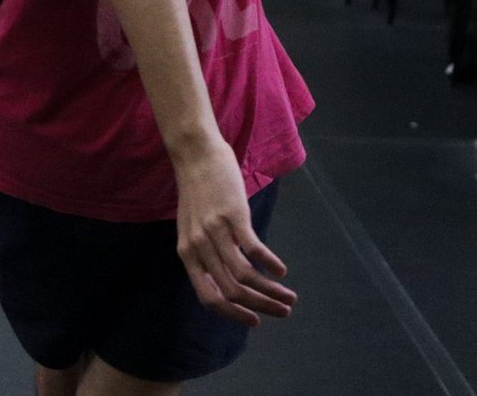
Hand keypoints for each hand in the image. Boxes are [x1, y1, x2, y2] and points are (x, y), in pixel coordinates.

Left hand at [173, 141, 295, 327]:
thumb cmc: (198, 193)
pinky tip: (282, 271)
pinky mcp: (232, 215)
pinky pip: (254, 250)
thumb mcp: (193, 229)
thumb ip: (205, 254)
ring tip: (289, 296)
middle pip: (231, 291)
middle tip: (283, 311)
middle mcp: (198, 246)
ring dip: (271, 291)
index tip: (255, 321)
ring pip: (245, 276)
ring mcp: (214, 231)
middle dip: (260, 307)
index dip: (233, 314)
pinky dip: (271, 265)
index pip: (208, 298)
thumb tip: (227, 282)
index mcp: (187, 253)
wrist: (195, 155)